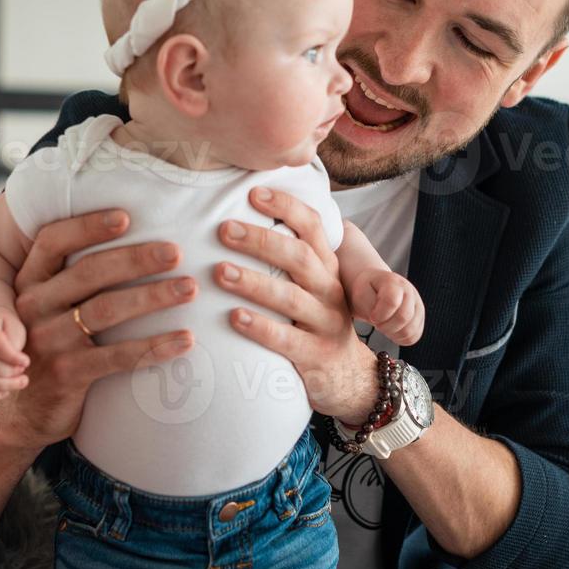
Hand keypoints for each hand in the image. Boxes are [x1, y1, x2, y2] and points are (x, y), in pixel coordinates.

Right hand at [0, 209, 196, 447]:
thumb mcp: (48, 308)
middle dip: (137, 259)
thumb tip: (129, 232)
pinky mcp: (65, 374)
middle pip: (90, 272)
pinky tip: (185, 340)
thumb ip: (72, 278)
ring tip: (190, 289)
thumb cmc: (50, 346)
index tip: (127, 216)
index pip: (52, 241)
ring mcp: (46, 342)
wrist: (24, 412)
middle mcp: (32, 307)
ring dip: (153, 297)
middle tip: (177, 252)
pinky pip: (116, 357)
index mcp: (28, 281)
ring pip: (106, 310)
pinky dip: (154, 347)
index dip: (88, 226)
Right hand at [0, 305, 30, 402]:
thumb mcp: (14, 326)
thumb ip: (14, 341)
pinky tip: (6, 390)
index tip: (27, 361)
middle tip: (23, 371)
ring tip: (20, 381)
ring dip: (6, 385)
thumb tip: (14, 362)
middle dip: (11, 372)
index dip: (12, 357)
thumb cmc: (4, 327)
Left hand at [212, 186, 378, 425]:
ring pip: (291, 298)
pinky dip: (260, 327)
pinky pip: (287, 340)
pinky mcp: (316, 356)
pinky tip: (234, 317)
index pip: (312, 226)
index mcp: (327, 266)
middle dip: (261, 241)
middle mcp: (329, 289)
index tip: (252, 193)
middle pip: (299, 257)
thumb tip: (239, 216)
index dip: (285, 207)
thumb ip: (287, 256)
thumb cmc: (314, 320)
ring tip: (220, 272)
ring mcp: (326, 323)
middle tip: (224, 230)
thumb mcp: (310, 285)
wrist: (349, 375)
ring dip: (253, 282)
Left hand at [350, 269, 424, 346]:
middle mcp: (410, 292)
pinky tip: (390, 331)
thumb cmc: (366, 291)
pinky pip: (414, 337)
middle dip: (385, 326)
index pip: (392, 302)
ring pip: (411, 330)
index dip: (379, 315)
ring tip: (383, 325)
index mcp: (393, 282)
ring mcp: (417, 305)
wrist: (373, 287)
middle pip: (404, 317)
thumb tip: (378, 320)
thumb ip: (368, 306)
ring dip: (393, 333)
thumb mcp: (360, 294)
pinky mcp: (419, 319)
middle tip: (376, 322)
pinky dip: (400, 339)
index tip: (372, 317)